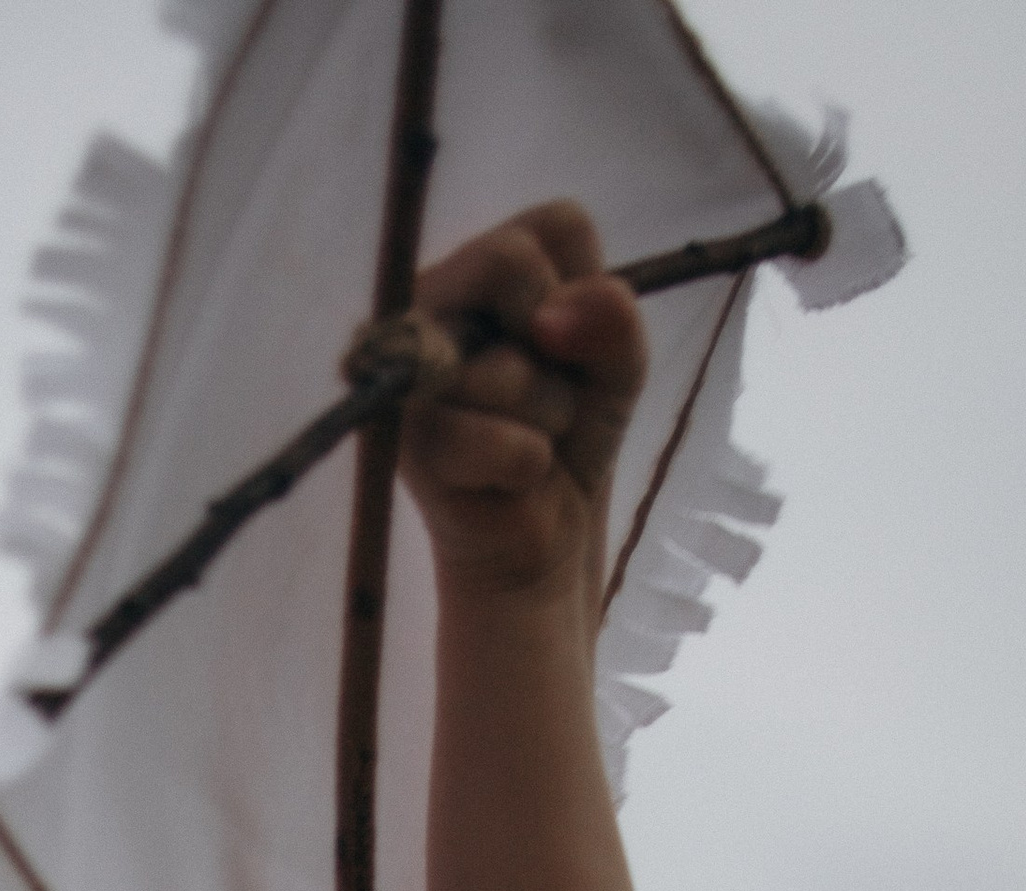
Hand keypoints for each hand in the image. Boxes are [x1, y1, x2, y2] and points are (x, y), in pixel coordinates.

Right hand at [400, 202, 647, 599]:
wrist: (542, 532)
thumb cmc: (572, 434)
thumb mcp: (618, 369)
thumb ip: (614, 321)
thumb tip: (552, 319)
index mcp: (486, 264)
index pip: (558, 223)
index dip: (587, 285)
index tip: (576, 339)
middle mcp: (432, 297)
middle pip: (506, 260)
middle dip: (558, 344)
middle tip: (551, 390)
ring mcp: (407, 365)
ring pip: (507, 365)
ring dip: (549, 417)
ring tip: (532, 438)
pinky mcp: (407, 438)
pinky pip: (499, 439)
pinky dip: (527, 464)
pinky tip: (511, 477)